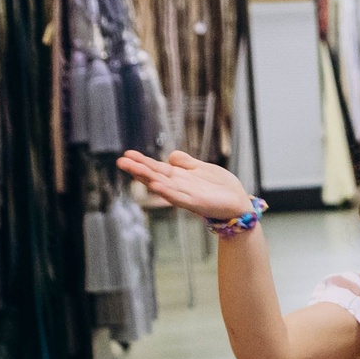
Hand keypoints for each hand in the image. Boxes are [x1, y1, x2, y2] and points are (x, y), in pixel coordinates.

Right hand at [117, 148, 254, 220]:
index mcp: (180, 177)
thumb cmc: (221, 187)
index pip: (157, 167)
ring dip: (148, 178)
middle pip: (155, 175)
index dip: (142, 161)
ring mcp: (186, 195)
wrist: (238, 203)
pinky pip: (179, 197)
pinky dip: (167, 192)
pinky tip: (157, 186)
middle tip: (121, 161)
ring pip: (163, 185)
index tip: (127, 154)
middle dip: (139, 168)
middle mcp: (179, 186)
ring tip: (134, 170)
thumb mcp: (202, 168)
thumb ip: (186, 162)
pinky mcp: (197, 203)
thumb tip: (170, 155)